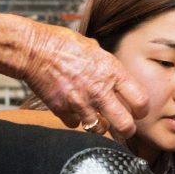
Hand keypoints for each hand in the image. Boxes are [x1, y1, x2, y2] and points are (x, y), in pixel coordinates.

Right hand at [17, 21, 147, 139]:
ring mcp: (80, 102)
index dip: (142, 110)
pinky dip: (75, 120)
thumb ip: (106, 64)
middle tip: (124, 128)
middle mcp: (99, 90)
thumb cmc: (61, 43)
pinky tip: (74, 111)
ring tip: (97, 119)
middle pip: (125, 125)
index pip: (140, 100)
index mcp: (111, 72)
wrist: (32, 49)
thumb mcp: (93, 47)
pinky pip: (75, 125)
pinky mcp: (62, 110)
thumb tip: (114, 74)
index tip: (138, 112)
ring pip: (99, 130)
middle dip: (127, 130)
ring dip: (99, 126)